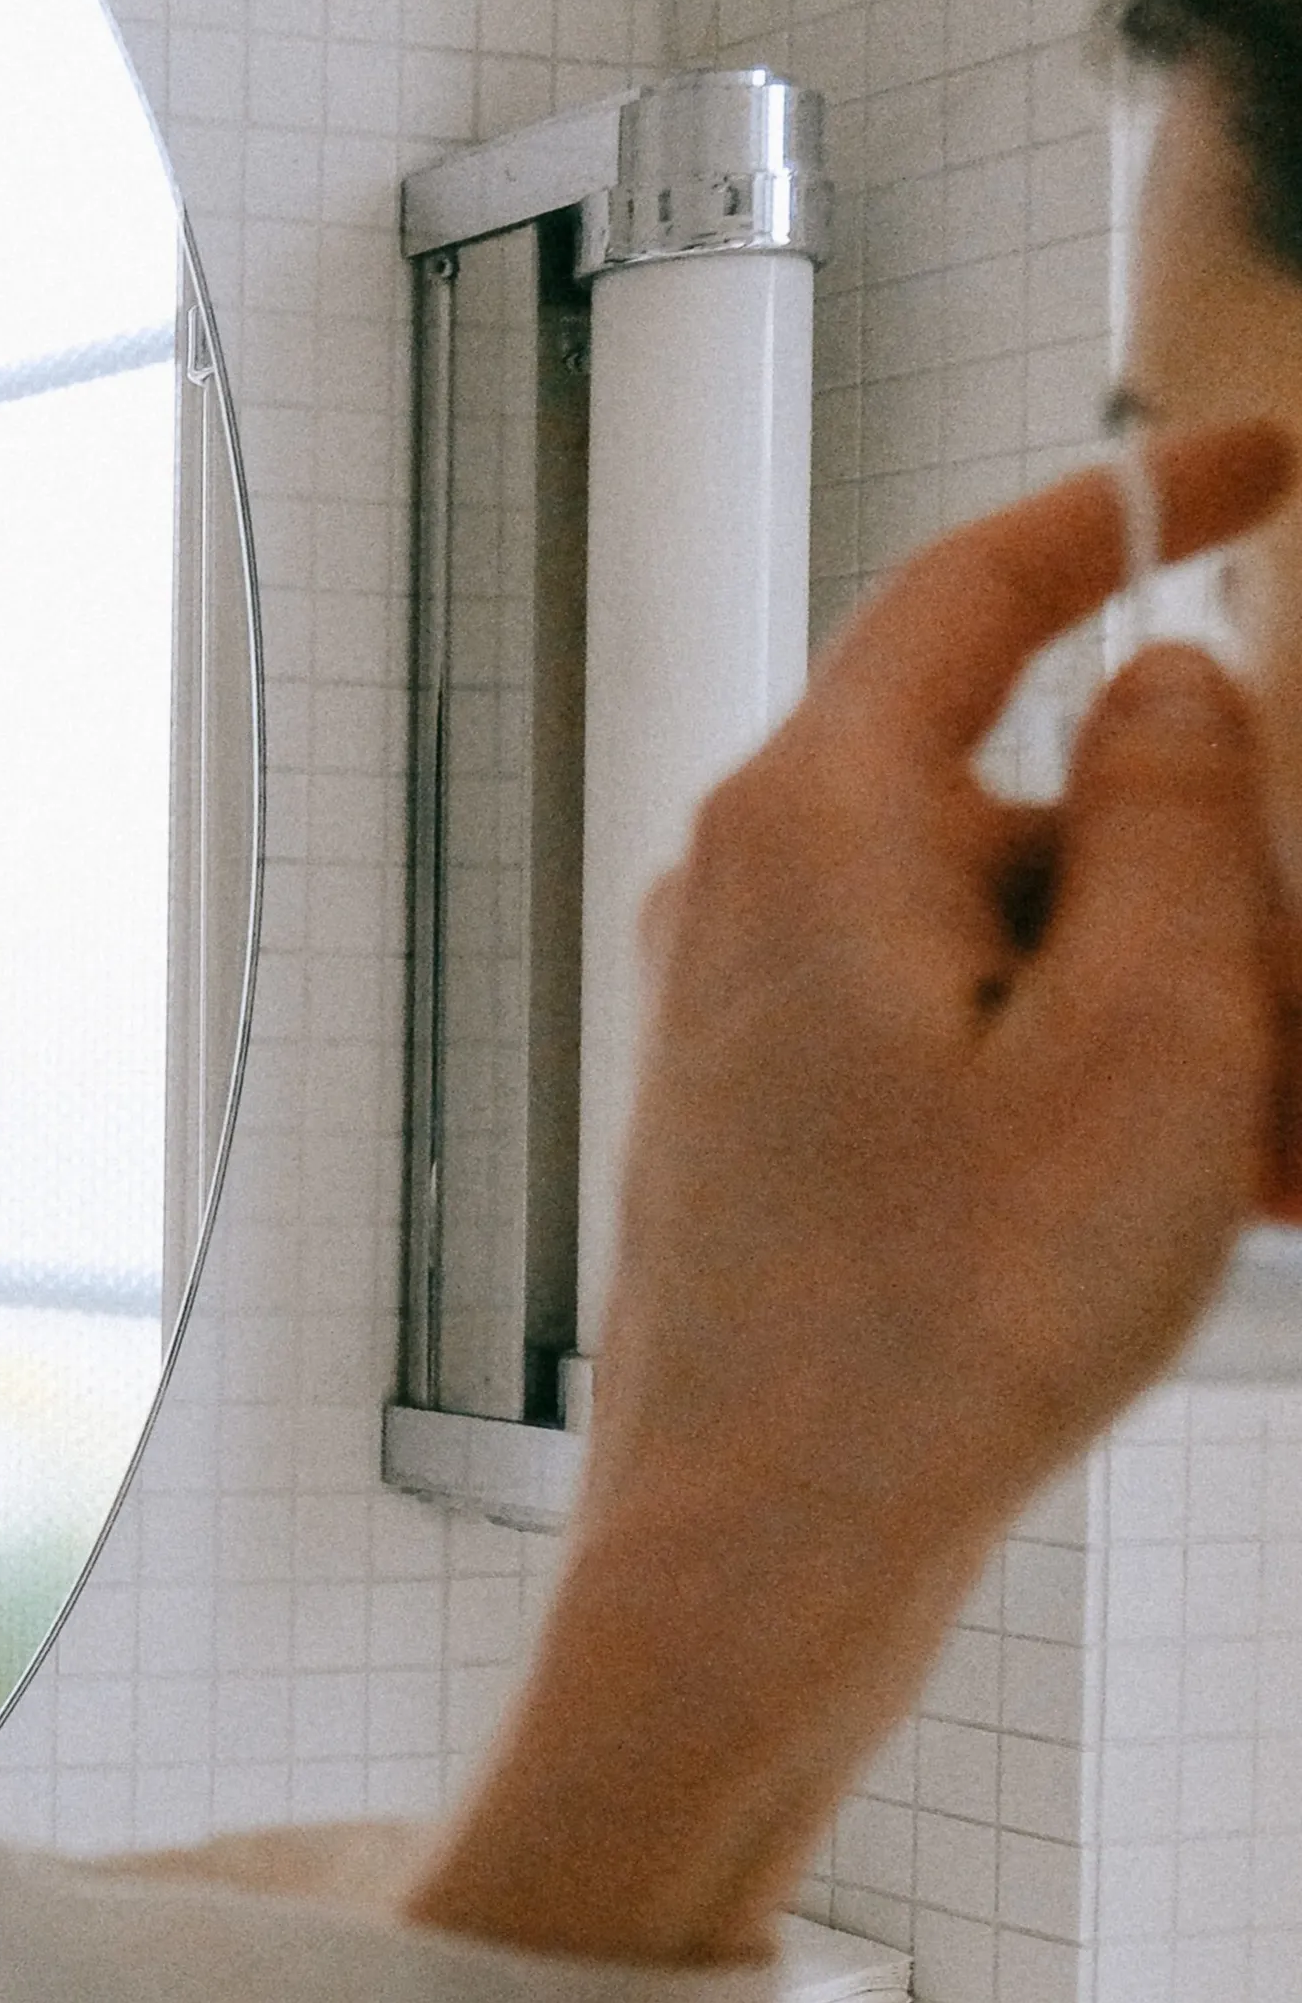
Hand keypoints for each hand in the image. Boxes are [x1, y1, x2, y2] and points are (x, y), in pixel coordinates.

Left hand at [408, 418, 1297, 1966]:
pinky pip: (979, 1044)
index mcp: (817, 821)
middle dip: (1216, 909)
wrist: (763, 1549)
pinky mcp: (776, 1102)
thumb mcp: (1149, 1040)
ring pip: (1037, 945)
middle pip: (1047, 804)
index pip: (978, 586)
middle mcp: (756, 883)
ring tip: (1259, 1175)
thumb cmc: (939, 1322)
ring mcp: (754, 998)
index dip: (1131, 504)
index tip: (1251, 453)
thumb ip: (1179, 816)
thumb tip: (1164, 679)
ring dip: (1185, 1031)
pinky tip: (1209, 1209)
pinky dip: (1104, 1097)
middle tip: (1289, 1070)